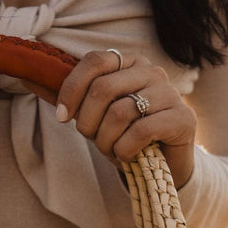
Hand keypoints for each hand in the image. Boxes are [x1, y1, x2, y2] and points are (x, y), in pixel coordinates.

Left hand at [54, 50, 197, 187]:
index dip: (72, 89)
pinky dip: (125, 150)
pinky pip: (140, 131)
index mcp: (130, 63)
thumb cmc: (126, 137)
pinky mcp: (183, 118)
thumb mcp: (98, 117)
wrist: (164, 166)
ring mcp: (170, 93)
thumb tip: (44, 93)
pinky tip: (127, 156)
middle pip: (103, 88)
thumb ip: (78, 102)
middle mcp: (152, 72)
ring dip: (106, 140)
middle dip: (88, 122)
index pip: (95, 61)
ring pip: (120, 112)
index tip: (62, 117)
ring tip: (112, 150)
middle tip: (93, 140)